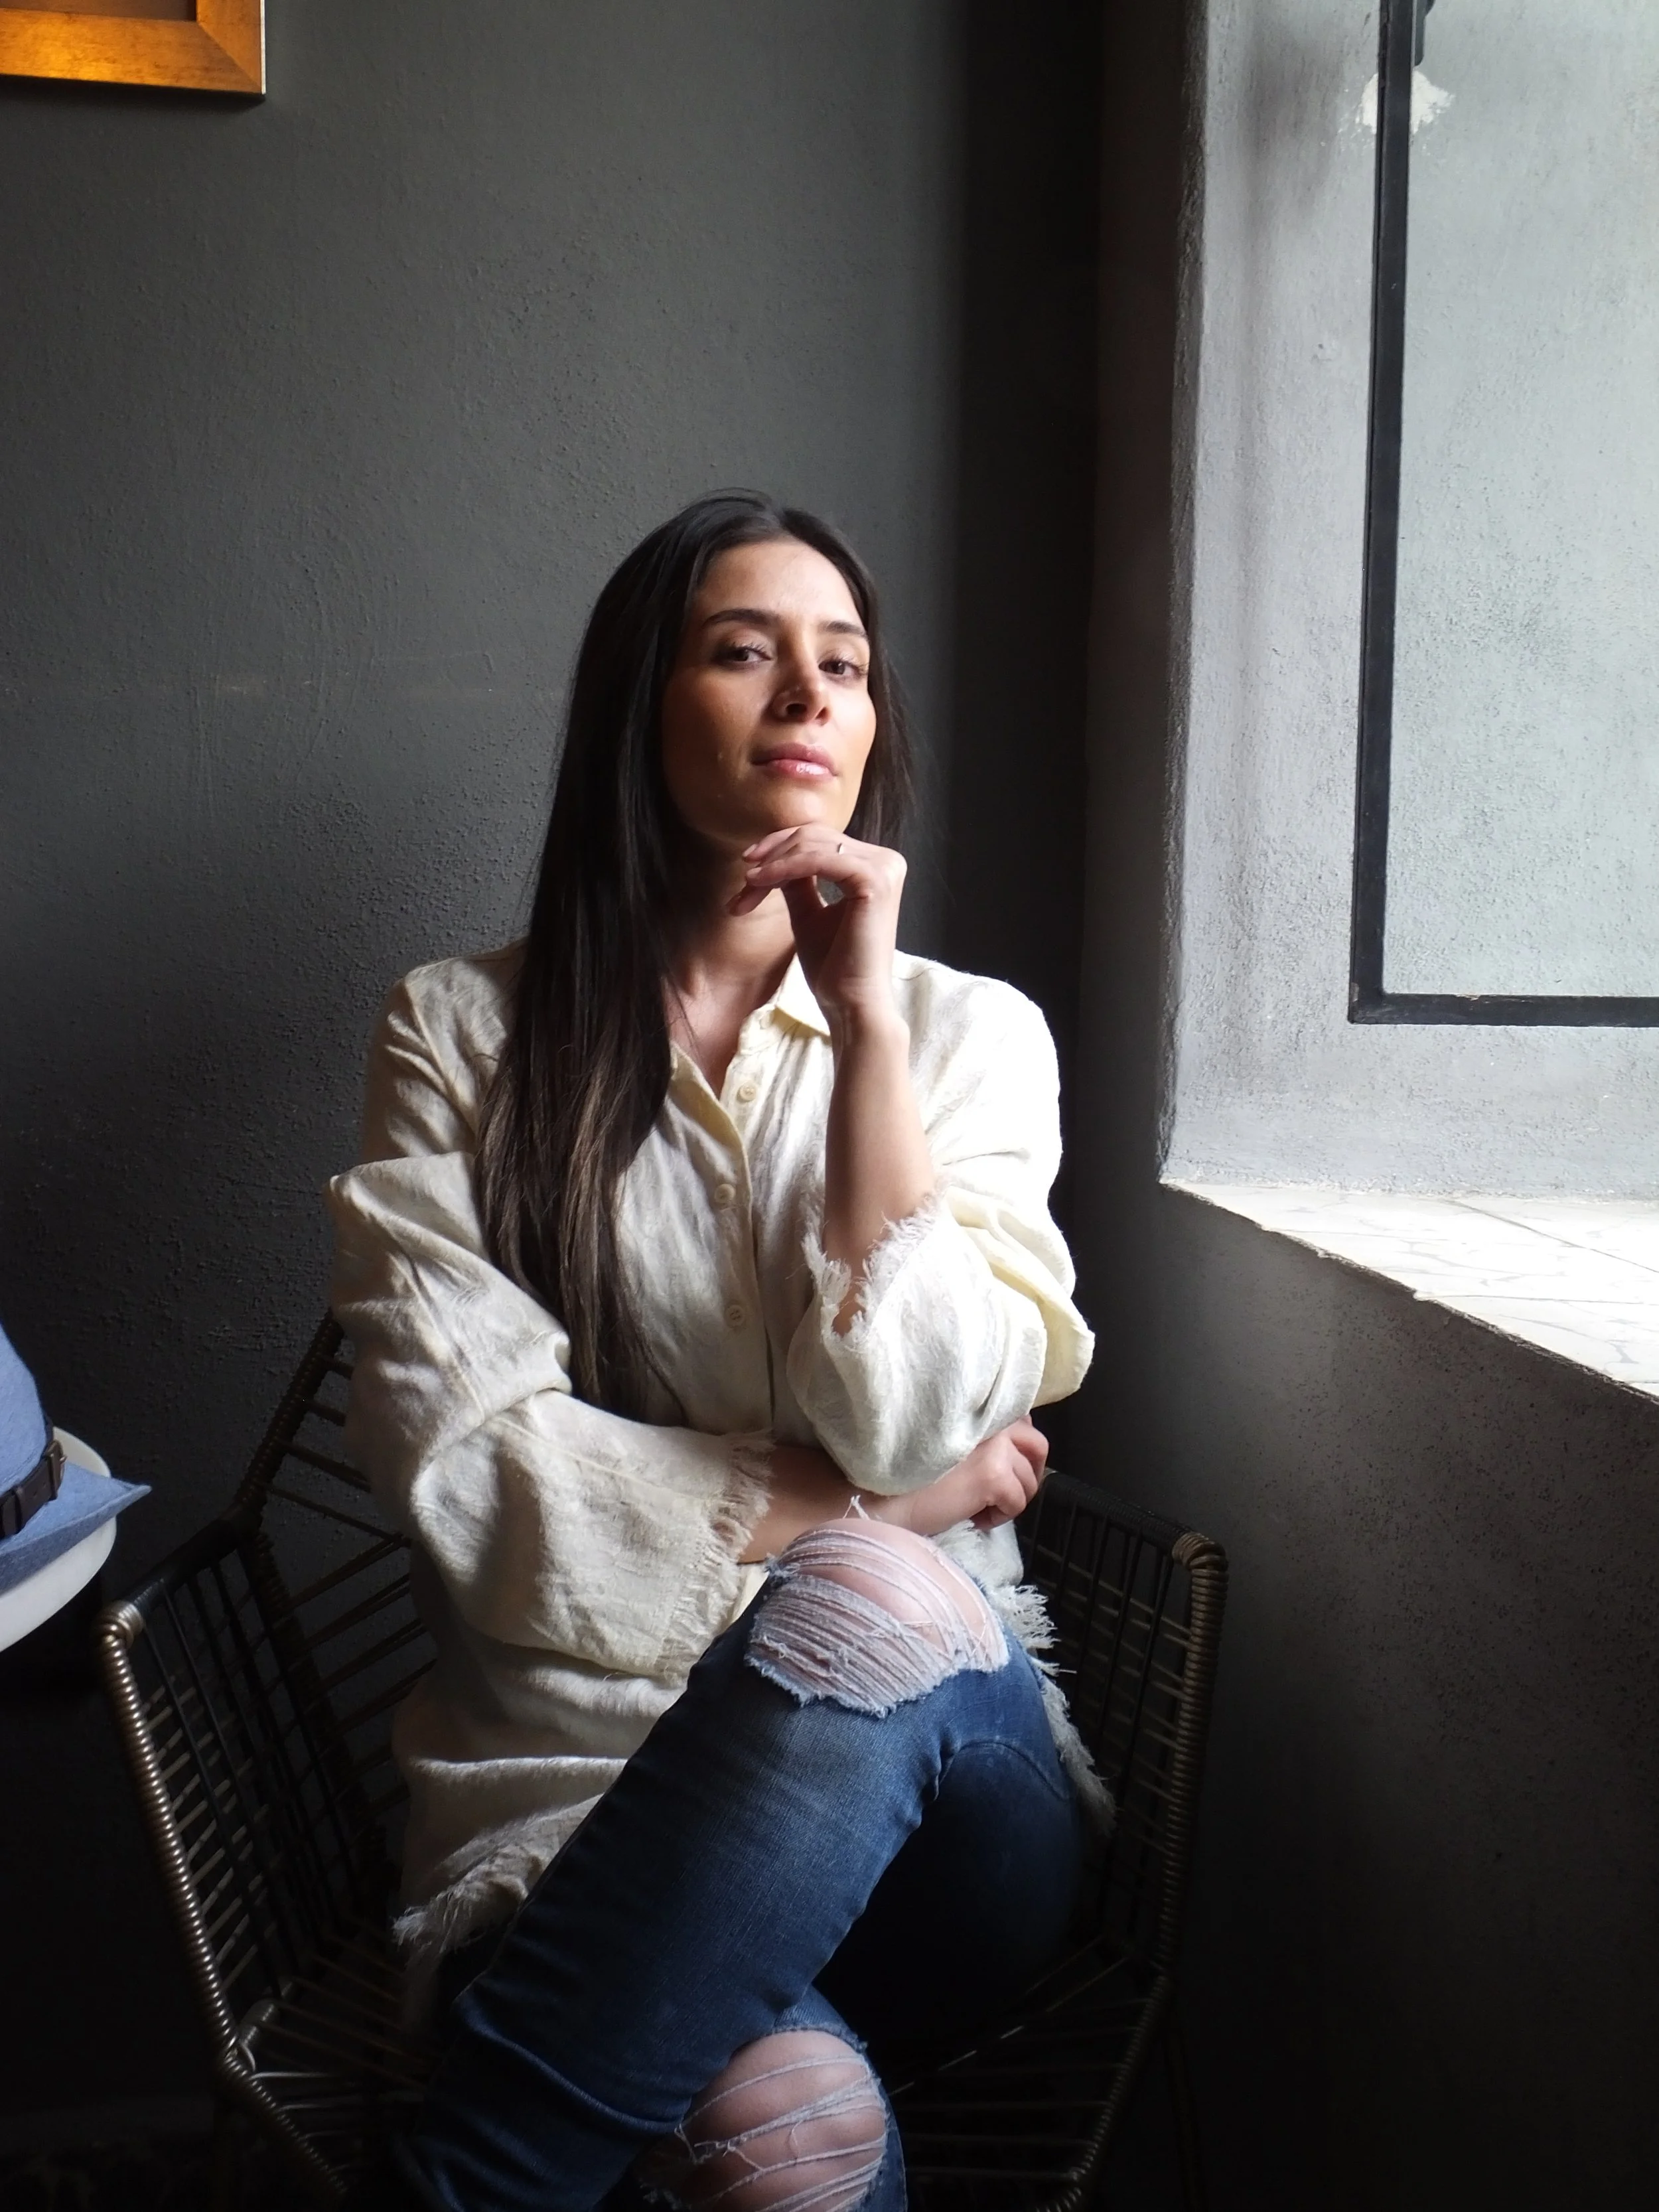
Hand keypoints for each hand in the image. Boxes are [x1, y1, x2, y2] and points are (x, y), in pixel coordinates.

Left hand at [729, 826, 906, 1029]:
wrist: (852, 1005)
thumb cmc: (834, 967)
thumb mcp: (809, 913)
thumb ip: (797, 881)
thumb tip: (772, 856)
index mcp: (875, 866)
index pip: (820, 840)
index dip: (779, 850)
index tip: (748, 872)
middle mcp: (886, 860)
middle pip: (814, 837)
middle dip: (772, 856)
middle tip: (743, 884)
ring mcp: (883, 868)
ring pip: (812, 844)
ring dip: (772, 864)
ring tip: (747, 887)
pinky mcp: (873, 881)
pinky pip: (817, 861)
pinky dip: (783, 868)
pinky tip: (760, 881)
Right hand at [866, 1420, 1048, 1536]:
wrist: (879, 1497)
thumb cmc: (903, 1474)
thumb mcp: (947, 1444)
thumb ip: (977, 1437)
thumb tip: (1007, 1455)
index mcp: (977, 1408)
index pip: (1022, 1420)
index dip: (1016, 1448)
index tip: (1001, 1469)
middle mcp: (990, 1419)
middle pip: (1037, 1444)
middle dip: (1027, 1471)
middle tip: (1003, 1491)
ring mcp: (995, 1445)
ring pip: (1029, 1479)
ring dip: (1010, 1497)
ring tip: (978, 1506)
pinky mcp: (993, 1474)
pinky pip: (1018, 1502)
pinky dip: (1000, 1516)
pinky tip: (973, 1517)